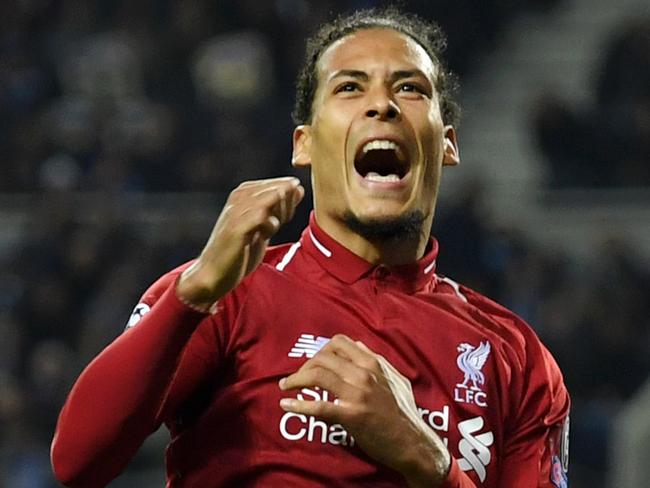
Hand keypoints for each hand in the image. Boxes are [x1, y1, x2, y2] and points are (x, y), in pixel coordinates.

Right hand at [177, 177, 303, 309]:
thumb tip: (298, 188)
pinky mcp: (236, 227)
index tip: (287, 216)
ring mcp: (237, 211)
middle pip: (277, 189)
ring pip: (271, 200)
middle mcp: (239, 197)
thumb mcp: (263, 225)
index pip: (278, 184)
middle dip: (288, 206)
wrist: (214, 272)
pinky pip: (261, 217)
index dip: (290, 199)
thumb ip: (279, 208)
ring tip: (272, 229)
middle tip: (283, 222)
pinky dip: (270, 225)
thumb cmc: (241, 248)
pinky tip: (265, 235)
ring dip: (280, 215)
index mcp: (244, 192)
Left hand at [279, 334, 450, 486]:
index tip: (313, 362)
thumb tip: (359, 346)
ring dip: (295, 379)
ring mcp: (357, 394)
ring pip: (318, 375)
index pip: (339, 342)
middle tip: (297, 378)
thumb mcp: (396, 379)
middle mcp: (364, 374)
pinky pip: (319, 407)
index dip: (320, 349)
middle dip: (305, 365)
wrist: (413, 442)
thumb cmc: (405, 413)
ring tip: (285, 386)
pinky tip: (286, 405)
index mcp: (373, 363)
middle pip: (323, 357)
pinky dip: (299, 405)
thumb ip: (378, 361)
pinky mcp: (351, 416)